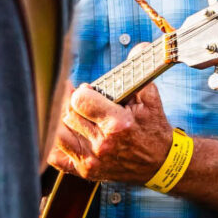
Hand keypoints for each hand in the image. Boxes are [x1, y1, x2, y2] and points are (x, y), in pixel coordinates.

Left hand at [48, 82, 172, 184]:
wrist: (162, 163)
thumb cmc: (153, 130)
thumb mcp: (151, 100)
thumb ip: (140, 72)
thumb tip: (139, 46)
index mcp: (118, 125)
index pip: (80, 100)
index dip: (81, 92)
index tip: (88, 92)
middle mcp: (103, 144)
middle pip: (68, 114)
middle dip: (73, 105)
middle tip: (83, 103)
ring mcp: (93, 161)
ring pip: (58, 133)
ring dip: (63, 122)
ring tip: (75, 116)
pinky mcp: (86, 171)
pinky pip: (55, 157)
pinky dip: (55, 145)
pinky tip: (66, 134)